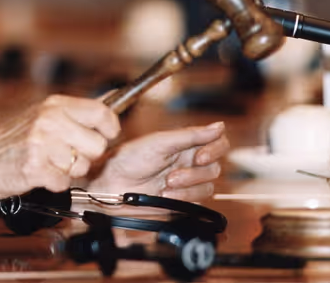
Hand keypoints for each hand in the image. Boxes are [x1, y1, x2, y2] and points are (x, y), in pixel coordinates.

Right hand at [0, 95, 119, 211]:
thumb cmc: (15, 140)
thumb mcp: (46, 114)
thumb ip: (80, 110)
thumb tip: (118, 94)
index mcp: (54, 104)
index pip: (102, 112)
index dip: (109, 128)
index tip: (105, 135)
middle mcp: (49, 119)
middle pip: (97, 145)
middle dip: (86, 156)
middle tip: (64, 154)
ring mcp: (41, 142)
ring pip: (83, 167)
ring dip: (68, 171)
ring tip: (48, 163)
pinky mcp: (34, 167)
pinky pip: (64, 182)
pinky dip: (54, 183)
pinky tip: (40, 173)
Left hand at [86, 122, 228, 201]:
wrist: (110, 186)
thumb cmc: (127, 159)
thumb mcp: (159, 142)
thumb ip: (190, 135)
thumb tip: (219, 126)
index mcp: (184, 144)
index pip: (217, 143)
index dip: (214, 150)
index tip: (199, 156)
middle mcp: (188, 162)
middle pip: (215, 167)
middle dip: (193, 173)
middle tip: (171, 175)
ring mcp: (186, 182)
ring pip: (208, 186)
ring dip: (187, 187)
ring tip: (165, 185)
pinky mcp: (182, 200)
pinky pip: (198, 202)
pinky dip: (182, 198)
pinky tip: (165, 195)